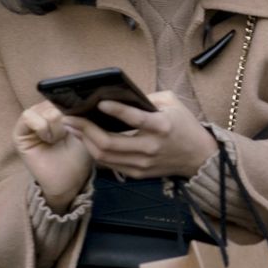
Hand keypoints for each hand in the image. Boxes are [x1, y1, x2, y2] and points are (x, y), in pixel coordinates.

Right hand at [14, 100, 96, 212]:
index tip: (81, 116)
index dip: (72, 104)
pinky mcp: (20, 133)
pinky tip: (49, 138)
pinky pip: (28, 117)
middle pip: (53, 101)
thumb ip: (80, 112)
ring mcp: (31, 122)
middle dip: (64, 117)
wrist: (69, 180)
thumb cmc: (78, 156)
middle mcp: (43, 113)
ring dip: (54, 124)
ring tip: (58, 139)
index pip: (63, 95)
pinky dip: (41, 126)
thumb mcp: (85, 130)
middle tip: (67, 134)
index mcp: (58, 110)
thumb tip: (78, 95)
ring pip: (43, 109)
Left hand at [85, 92, 218, 179]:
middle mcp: (150, 147)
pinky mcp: (138, 173)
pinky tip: (87, 140)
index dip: (114, 110)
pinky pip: (110, 164)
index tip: (98, 102)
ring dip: (85, 141)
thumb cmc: (184, 125)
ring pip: (104, 156)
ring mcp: (143, 163)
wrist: (198, 156)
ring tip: (73, 128)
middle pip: (109, 142)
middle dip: (85, 129)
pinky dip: (95, 151)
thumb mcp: (172, 103)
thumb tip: (119, 94)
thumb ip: (147, 98)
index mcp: (161, 126)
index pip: (133, 119)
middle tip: (70, 118)